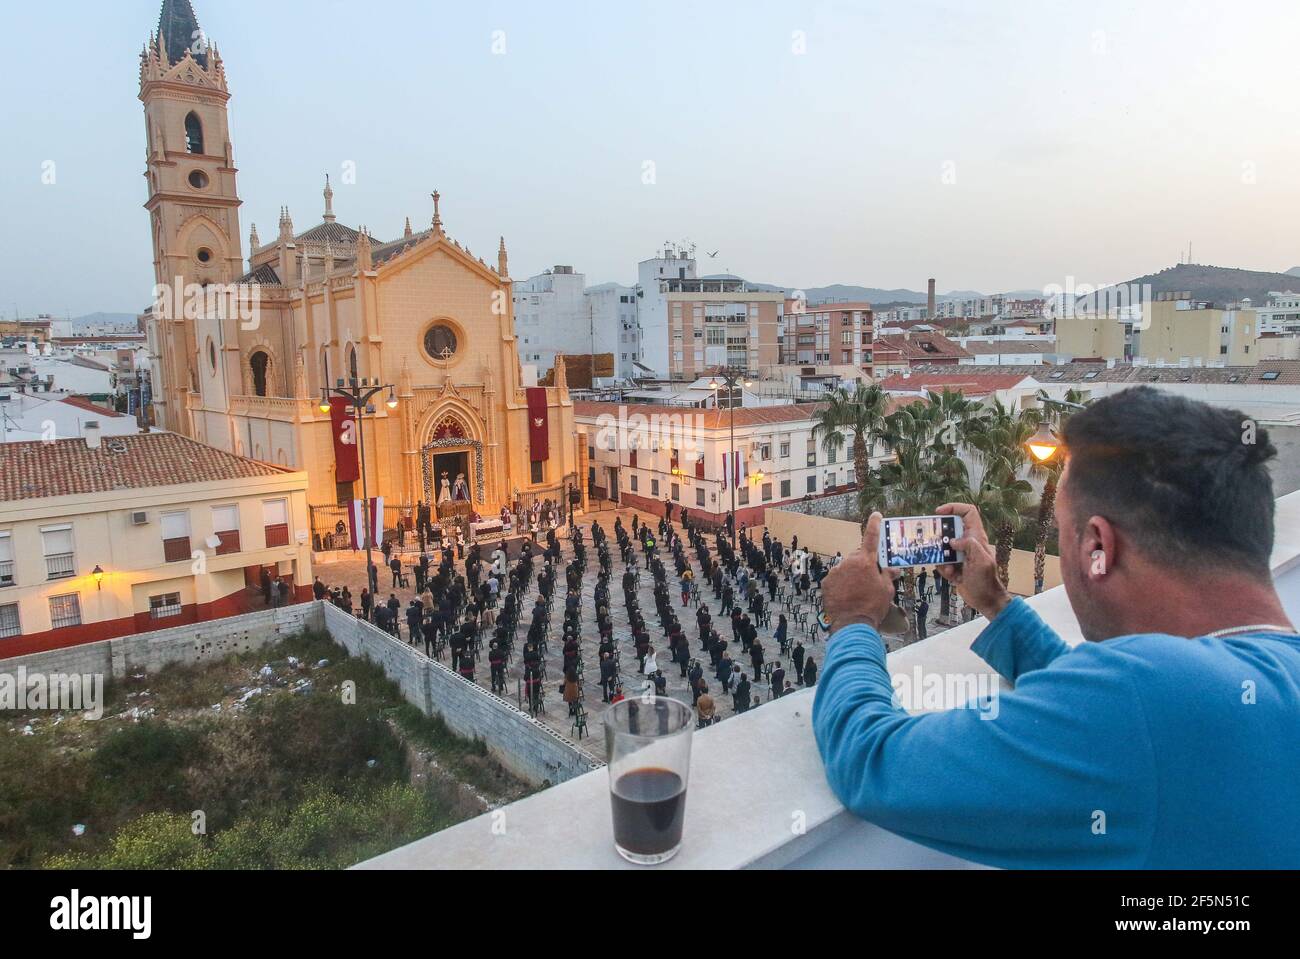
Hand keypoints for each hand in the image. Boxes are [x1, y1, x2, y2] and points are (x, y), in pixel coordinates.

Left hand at [820, 513, 896, 632]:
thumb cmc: (873, 606)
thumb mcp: (886, 590)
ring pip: (846, 568)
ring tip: (857, 592)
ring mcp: (835, 572)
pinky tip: (847, 595)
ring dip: (851, 575)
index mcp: (865, 561)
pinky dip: (841, 583)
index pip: (871, 537)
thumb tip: (893, 569)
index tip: (875, 515)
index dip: (874, 524)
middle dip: (864, 563)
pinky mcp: (826, 582)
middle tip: (869, 578)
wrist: (852, 623)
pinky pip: (836, 578)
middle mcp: (848, 562)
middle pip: (858, 556)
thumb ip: (888, 575)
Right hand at [934, 503, 1010, 617]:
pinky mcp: (954, 565)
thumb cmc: (986, 581)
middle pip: (950, 529)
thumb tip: (953, 541)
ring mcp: (960, 554)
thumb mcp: (981, 561)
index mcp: (977, 537)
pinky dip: (944, 569)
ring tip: (950, 568)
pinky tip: (953, 576)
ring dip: (941, 558)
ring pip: (942, 547)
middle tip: (933, 542)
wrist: (985, 600)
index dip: (954, 507)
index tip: (939, 513)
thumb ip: (970, 545)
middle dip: (940, 536)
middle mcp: (967, 543)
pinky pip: (942, 562)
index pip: (968, 512)